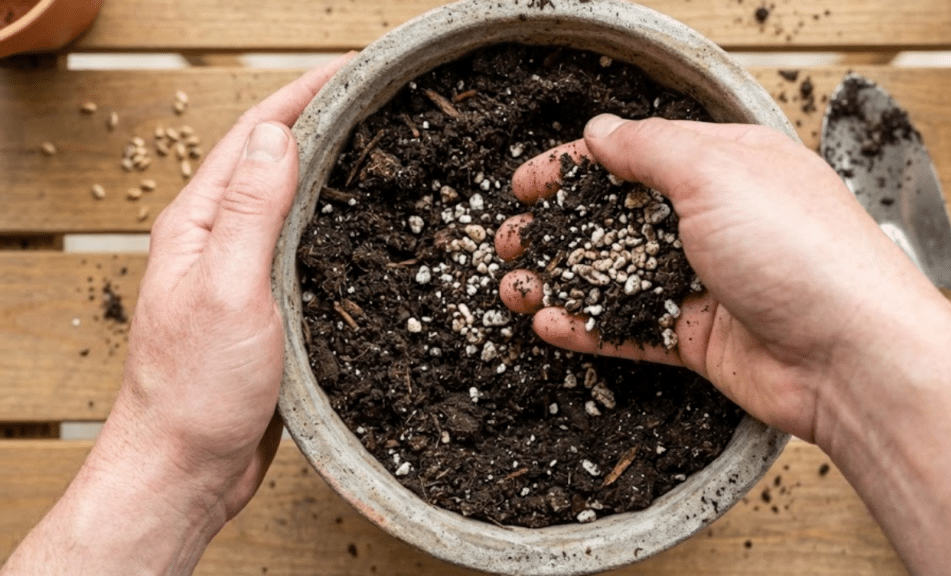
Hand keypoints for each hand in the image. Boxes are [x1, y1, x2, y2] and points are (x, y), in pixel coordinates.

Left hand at [1, 53, 354, 575]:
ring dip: (327, 168)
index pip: (254, 138)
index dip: (302, 97)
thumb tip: (277, 135)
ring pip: (288, 204)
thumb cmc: (194, 389)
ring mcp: (240, 274)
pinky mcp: (263, 307)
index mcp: (199, 225)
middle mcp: (216, 241)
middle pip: (272, 162)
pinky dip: (330, 222)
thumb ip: (249, 211)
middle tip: (375, 101)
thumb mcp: (227, 288)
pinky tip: (359, 227)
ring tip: (375, 148)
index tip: (351, 72)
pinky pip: (299, 248)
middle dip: (320, 122)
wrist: (187, 466)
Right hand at [496, 114, 944, 441]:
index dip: (575, 167)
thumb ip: (650, 148)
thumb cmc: (800, 249)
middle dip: (558, 230)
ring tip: (513, 289)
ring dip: (563, 282)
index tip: (526, 184)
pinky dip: (592, 328)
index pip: (635, 156)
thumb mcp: (716, 173)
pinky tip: (552, 325)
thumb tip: (601, 131)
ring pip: (618, 279)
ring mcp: (707, 281)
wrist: (854, 355)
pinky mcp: (702, 336)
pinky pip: (635, 330)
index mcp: (725, 167)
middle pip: (618, 219)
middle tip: (508, 241)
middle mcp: (715, 221)